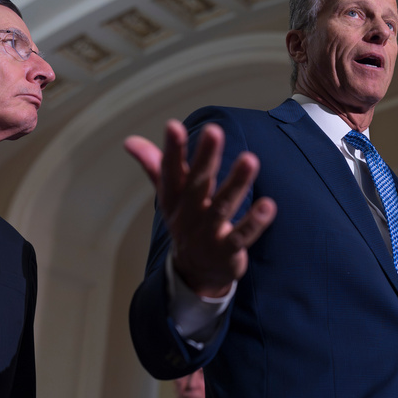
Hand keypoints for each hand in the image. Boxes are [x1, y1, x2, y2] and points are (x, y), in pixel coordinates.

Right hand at [125, 120, 276, 296]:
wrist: (194, 272)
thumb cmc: (186, 222)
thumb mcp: (169, 196)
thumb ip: (155, 166)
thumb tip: (130, 140)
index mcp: (174, 198)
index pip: (170, 171)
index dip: (172, 149)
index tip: (173, 126)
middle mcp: (188, 214)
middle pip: (197, 184)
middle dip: (205, 158)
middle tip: (214, 130)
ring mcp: (207, 234)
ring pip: (222, 206)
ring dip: (236, 183)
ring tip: (250, 160)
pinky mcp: (227, 251)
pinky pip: (241, 236)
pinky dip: (254, 222)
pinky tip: (268, 205)